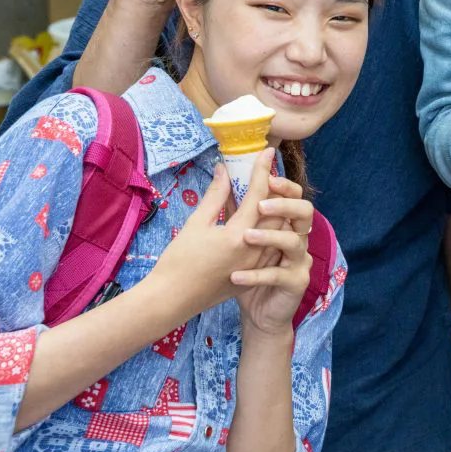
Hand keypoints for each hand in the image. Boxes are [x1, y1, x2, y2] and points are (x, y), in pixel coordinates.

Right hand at [145, 157, 273, 321]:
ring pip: (279, 230)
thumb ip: (215, 196)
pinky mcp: (254, 275)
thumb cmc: (178, 261)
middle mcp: (255, 250)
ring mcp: (257, 265)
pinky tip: (264, 220)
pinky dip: (271, 230)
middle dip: (275, 189)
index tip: (267, 152)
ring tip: (269, 193)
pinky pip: (272, 248)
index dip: (263, 170)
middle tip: (269, 172)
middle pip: (277, 211)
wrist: (171, 299)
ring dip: (276, 210)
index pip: (259, 194)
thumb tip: (224, 170)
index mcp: (239, 234)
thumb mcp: (196, 224)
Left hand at [232, 162, 315, 339]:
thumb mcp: (233, 237)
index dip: (283, 184)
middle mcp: (297, 239)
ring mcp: (299, 262)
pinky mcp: (295, 283)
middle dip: (284, 205)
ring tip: (245, 236)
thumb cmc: (246, 274)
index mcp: (284, 226)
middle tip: (261, 204)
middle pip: (304, 213)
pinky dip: (257, 274)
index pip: (292, 197)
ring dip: (270, 237)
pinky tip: (236, 276)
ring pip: (294, 242)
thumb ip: (232, 207)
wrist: (257, 314)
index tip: (266, 170)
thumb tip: (223, 172)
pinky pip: (279, 275)